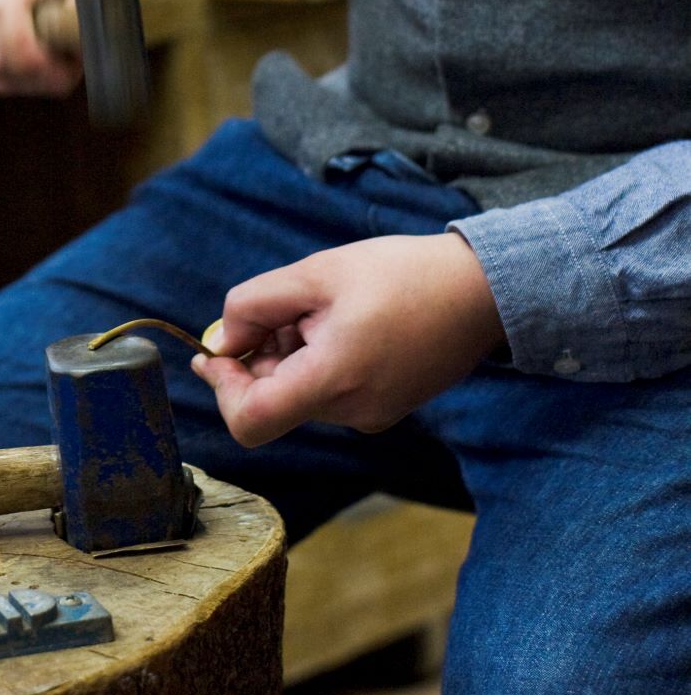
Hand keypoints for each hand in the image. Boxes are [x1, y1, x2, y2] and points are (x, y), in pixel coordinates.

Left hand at [192, 231, 504, 447]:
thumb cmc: (399, 274)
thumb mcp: (315, 273)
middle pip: (273, 402)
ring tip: (323, 308)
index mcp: (332, 381)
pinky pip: (330, 393)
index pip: (250, 421)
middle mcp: (351, 412)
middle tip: (281, 308)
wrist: (481, 289)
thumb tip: (221, 339)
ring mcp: (372, 415)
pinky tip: (343, 322)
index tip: (214, 353)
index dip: (221, 388)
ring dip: (289, 355)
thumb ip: (254, 305)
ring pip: (301, 395)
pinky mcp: (386, 407)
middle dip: (259, 357)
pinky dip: (317, 362)